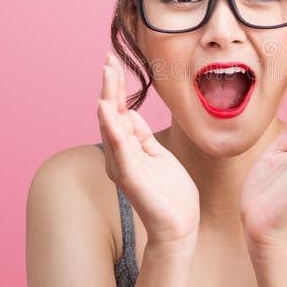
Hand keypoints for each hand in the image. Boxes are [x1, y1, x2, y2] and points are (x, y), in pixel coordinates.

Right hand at [97, 52, 199, 249]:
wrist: (179, 226)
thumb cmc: (170, 193)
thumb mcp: (158, 155)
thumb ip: (142, 136)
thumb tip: (129, 113)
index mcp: (125, 150)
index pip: (118, 112)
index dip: (115, 88)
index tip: (113, 63)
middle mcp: (118, 157)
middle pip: (110, 114)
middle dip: (109, 86)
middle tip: (108, 59)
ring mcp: (123, 166)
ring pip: (111, 126)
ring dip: (108, 98)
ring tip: (107, 74)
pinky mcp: (131, 177)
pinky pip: (120, 148)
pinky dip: (113, 127)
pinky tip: (108, 109)